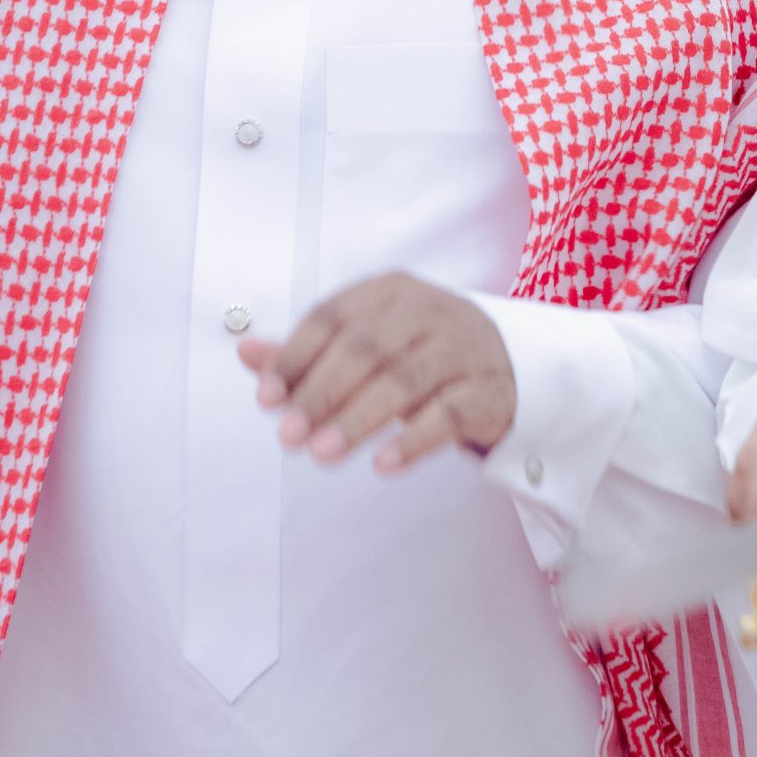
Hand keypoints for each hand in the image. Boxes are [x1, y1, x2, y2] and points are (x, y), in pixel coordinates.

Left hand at [239, 273, 516, 474]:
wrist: (511, 365)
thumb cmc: (422, 351)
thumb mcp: (368, 344)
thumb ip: (308, 351)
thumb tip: (245, 352)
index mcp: (390, 291)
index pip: (333, 316)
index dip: (295, 357)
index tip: (265, 398)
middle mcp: (428, 310)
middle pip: (366, 348)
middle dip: (321, 393)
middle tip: (288, 435)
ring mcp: (463, 347)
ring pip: (405, 380)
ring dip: (358, 420)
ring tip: (323, 454)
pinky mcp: (490, 389)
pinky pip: (449, 414)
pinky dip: (413, 440)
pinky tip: (383, 464)